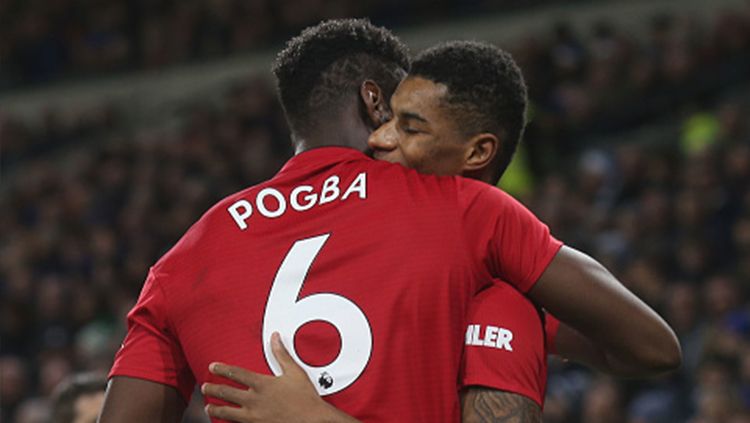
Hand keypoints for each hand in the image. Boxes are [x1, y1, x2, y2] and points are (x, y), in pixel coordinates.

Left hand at [202, 332, 354, 422]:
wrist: (312, 420)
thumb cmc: (305, 397)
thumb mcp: (295, 372)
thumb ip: (281, 354)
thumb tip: (275, 337)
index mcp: (262, 384)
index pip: (236, 373)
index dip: (222, 369)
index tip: (213, 366)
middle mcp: (255, 400)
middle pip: (227, 393)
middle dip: (213, 388)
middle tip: (205, 386)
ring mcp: (254, 416)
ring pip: (227, 412)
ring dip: (215, 408)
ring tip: (208, 407)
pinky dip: (228, 421)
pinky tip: (224, 421)